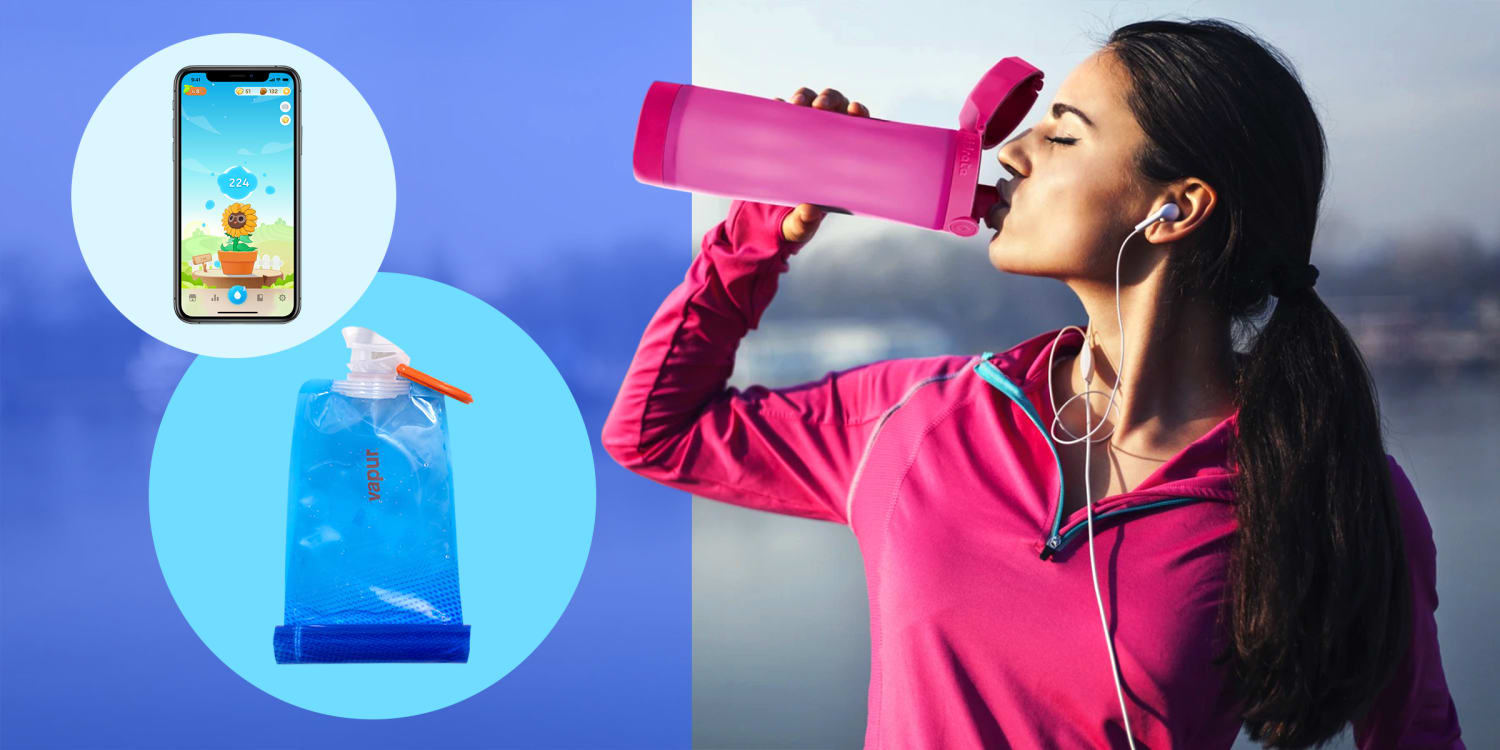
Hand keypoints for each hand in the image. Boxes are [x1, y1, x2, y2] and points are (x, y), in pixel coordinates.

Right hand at [774, 87, 869, 243]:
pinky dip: (777, 105)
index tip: (855, 110)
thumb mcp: (799, 226)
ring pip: (807, 101)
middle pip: (834, 105)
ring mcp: (798, 131)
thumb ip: (804, 223)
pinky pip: (778, 110)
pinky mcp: (775, 131)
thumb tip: (809, 211)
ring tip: (795, 104)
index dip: (859, 114)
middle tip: (819, 106)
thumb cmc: (795, 220)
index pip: (857, 128)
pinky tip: (775, 107)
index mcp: (840, 157)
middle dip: (829, 99)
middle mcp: (823, 137)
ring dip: (804, 97)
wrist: (763, 218)